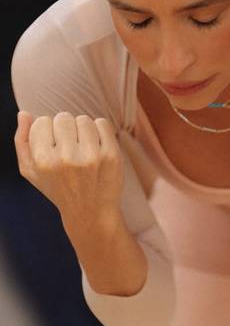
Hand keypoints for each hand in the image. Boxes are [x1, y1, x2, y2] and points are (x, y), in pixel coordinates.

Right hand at [14, 110, 123, 230]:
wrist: (91, 212)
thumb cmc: (58, 187)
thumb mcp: (31, 171)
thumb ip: (22, 141)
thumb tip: (24, 113)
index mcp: (43, 161)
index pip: (42, 121)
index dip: (47, 131)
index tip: (52, 146)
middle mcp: (67, 158)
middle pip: (63, 117)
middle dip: (65, 128)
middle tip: (69, 147)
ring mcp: (91, 156)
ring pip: (83, 119)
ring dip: (82, 129)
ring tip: (82, 148)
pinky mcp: (111, 155)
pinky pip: (102, 123)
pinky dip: (99, 131)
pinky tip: (96, 147)